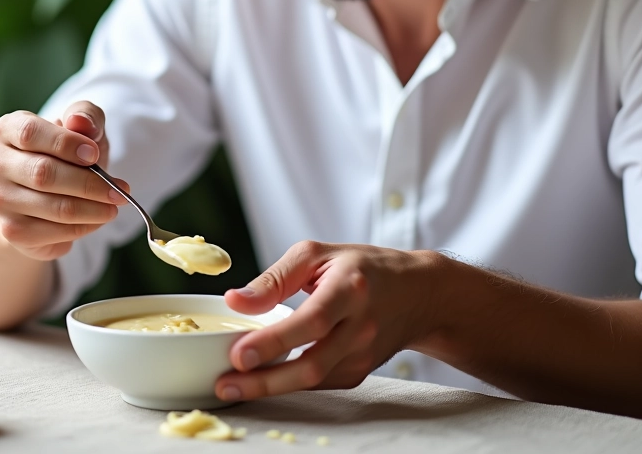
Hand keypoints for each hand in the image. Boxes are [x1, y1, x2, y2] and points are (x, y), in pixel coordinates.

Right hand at [0, 101, 129, 261]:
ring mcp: (0, 199)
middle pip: (43, 174)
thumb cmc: (67, 155)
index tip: (94, 154)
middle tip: (119, 190)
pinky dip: (83, 227)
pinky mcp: (12, 230)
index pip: (31, 134)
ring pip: (53, 206)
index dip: (65, 144)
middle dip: (89, 183)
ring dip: (92, 209)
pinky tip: (96, 219)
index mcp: (8, 130)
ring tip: (114, 206)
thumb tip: (80, 122)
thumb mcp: (83, 128)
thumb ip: (85, 116)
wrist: (45, 199)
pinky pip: (54, 231)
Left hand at [214, 241, 438, 401]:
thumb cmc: (361, 267)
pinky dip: (289, 384)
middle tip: (225, 383)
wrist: (416, 293)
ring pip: (314, 380)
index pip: (313, 320)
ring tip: (232, 385)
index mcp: (351, 288)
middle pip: (313, 363)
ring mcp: (363, 353)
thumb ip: (275, 278)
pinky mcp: (360, 371)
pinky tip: (263, 380)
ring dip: (271, 387)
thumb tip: (236, 300)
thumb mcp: (317, 255)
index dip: (276, 340)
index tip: (239, 354)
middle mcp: (361, 325)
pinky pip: (319, 383)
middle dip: (265, 380)